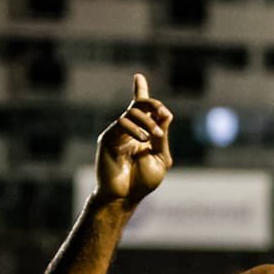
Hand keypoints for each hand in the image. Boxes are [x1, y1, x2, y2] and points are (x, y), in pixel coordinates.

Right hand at [94, 73, 172, 204]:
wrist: (125, 197)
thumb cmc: (143, 181)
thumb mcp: (161, 157)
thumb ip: (162, 136)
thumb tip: (166, 114)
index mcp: (142, 133)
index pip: (141, 108)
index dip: (140, 91)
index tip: (138, 76)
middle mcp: (129, 130)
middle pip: (139, 105)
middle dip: (153, 104)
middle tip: (163, 113)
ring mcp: (117, 133)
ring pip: (132, 113)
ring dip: (147, 121)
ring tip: (154, 137)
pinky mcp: (107, 139)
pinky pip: (121, 123)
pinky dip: (134, 129)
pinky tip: (142, 140)